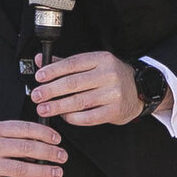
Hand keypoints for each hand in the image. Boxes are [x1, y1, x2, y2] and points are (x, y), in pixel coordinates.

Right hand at [0, 119, 65, 176]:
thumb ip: (9, 134)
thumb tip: (38, 140)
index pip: (24, 128)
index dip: (44, 133)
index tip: (57, 139)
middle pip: (27, 148)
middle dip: (49, 152)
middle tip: (62, 156)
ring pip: (22, 168)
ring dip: (43, 171)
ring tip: (57, 172)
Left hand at [29, 50, 144, 126]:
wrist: (139, 91)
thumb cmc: (111, 76)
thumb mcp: (92, 64)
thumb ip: (64, 63)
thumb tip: (40, 60)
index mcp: (101, 59)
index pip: (73, 64)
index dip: (53, 70)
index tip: (39, 77)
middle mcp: (109, 74)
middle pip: (73, 83)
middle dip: (51, 91)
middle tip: (36, 96)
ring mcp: (113, 93)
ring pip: (79, 101)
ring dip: (58, 106)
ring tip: (44, 109)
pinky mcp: (114, 111)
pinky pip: (89, 117)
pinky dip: (73, 118)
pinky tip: (63, 116)